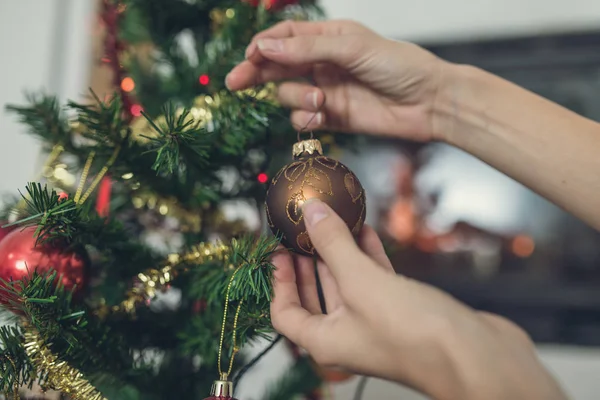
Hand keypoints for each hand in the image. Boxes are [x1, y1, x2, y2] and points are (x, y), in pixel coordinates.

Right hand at [226, 20, 445, 141]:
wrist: (429, 102)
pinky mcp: (333, 117)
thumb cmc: (399, 66)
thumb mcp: (351, 48)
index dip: (263, 46)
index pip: (285, 37)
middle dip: (256, 73)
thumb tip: (265, 46)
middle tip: (235, 83)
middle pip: (277, 66)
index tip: (248, 57)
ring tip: (321, 101)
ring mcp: (326, 91)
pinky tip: (322, 117)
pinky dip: (306, 119)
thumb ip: (307, 49)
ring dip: (296, 99)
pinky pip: (303, 118)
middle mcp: (323, 63)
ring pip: (288, 95)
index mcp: (328, 38)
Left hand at [270, 199, 567, 399]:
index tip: (279, 250)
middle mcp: (348, 335)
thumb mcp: (362, 282)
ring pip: (348, 284)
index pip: (285, 313)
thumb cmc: (415, 334)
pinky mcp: (403, 311)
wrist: (477, 358)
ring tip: (330, 222)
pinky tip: (365, 230)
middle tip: (301, 232)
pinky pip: (376, 280)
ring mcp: (376, 323)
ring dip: (339, 253)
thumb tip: (310, 212)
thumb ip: (333, 245)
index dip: (279, 281)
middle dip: (308, 263)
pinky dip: (368, 256)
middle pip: (316, 296)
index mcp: (326, 340)